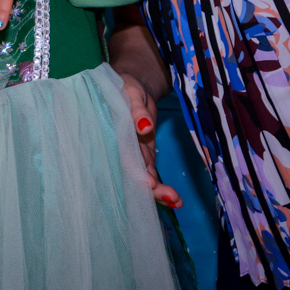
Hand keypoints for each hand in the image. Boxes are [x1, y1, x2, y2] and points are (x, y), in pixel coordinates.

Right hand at [120, 71, 181, 208]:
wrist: (133, 87)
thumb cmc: (127, 87)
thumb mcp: (131, 93)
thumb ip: (137, 111)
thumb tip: (145, 128)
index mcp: (113, 135)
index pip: (123, 157)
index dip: (134, 171)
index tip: (149, 183)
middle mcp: (122, 149)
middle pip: (133, 174)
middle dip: (151, 189)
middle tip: (170, 198)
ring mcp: (134, 155)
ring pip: (144, 177)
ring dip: (158, 192)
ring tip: (176, 202)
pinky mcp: (144, 156)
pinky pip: (151, 174)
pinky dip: (161, 187)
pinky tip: (175, 200)